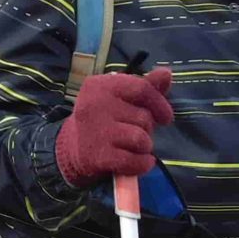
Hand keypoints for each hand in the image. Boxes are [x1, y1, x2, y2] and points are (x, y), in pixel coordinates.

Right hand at [53, 68, 174, 187]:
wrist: (72, 147)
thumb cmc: (104, 118)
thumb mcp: (120, 97)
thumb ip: (145, 85)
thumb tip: (166, 73)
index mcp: (101, 85)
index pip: (142, 88)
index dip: (160, 103)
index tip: (166, 117)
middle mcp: (94, 105)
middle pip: (144, 117)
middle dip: (148, 128)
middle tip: (134, 132)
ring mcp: (96, 131)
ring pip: (141, 139)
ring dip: (145, 146)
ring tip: (134, 146)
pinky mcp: (98, 156)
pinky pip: (133, 161)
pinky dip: (143, 164)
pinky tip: (140, 161)